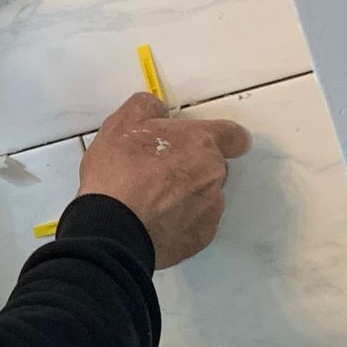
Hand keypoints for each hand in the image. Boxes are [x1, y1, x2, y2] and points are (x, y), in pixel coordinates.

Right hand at [78, 92, 251, 268]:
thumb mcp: (120, 124)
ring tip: (150, 202)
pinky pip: (195, 224)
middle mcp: (213, 176)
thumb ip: (146, 107)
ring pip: (205, 197)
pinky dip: (180, 222)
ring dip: (186, 196)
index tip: (203, 143)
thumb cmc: (118, 174)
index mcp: (200, 143)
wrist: (112, 228)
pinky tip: (153, 221)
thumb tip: (158, 112)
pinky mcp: (200, 238)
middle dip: (191, 168)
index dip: (222, 138)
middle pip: (213, 167)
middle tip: (156, 173)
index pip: (234, 136)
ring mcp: (210, 210)